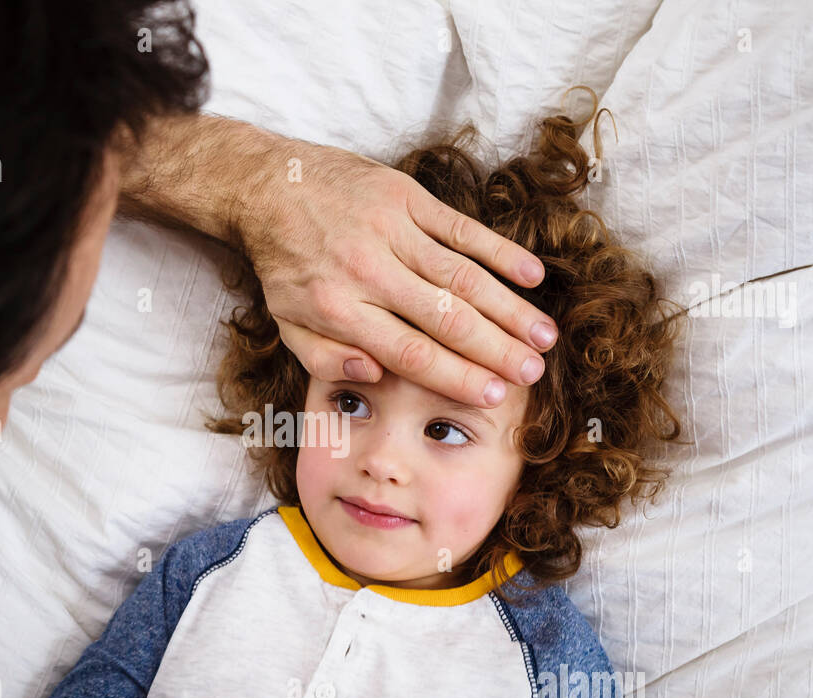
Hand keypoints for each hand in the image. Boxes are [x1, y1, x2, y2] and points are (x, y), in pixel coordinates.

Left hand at [116, 114, 555, 408]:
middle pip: (446, 320)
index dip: (457, 377)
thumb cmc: (284, 267)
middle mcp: (368, 272)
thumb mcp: (288, 326)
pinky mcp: (405, 196)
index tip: (495, 395)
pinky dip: (500, 252)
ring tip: (545, 336)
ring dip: (509, 308)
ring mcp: (390, 230)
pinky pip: (462, 228)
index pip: (411, 354)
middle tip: (534, 373)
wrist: (267, 187)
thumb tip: (376, 378)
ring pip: (463, 276)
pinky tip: (534, 276)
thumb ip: (328, 362)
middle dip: (496, 350)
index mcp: (340, 311)